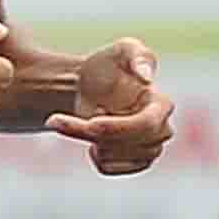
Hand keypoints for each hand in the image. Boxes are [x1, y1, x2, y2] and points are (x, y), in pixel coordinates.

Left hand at [53, 34, 172, 174]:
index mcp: (161, 105)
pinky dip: (93, 156)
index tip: (90, 122)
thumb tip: (146, 76)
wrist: (87, 86)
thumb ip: (138, 55)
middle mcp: (161, 130)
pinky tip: (90, 140)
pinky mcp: (133, 163)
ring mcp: (149, 149)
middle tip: (57, 119)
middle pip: (126, 143)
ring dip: (85, 140)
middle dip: (89, 132)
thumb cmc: (108, 66)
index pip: (147, 125)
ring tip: (75, 120)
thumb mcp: (122, 50)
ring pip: (114, 156)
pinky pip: (109, 169)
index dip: (118, 127)